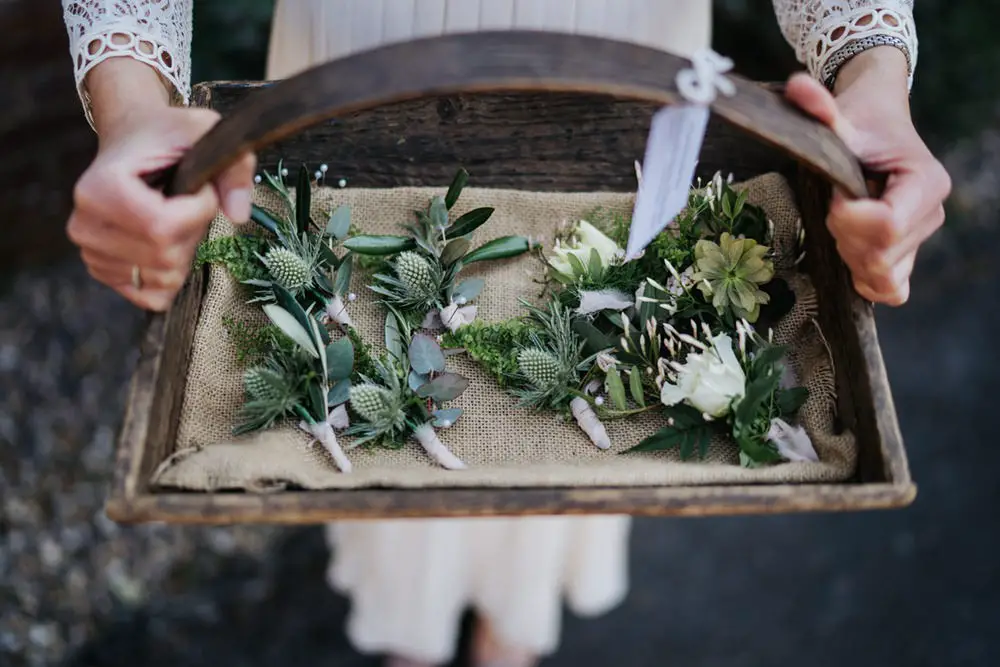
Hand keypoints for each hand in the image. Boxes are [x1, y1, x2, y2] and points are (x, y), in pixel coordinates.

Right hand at [67, 59, 255, 310]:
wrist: (131, 138)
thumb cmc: (166, 134)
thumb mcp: (203, 131)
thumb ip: (233, 166)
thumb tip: (239, 215)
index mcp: (99, 189)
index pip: (163, 227)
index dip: (199, 209)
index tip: (198, 185)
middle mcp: (85, 225)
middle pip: (165, 257)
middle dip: (193, 231)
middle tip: (183, 200)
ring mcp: (91, 254)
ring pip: (164, 278)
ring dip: (183, 251)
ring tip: (170, 215)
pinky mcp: (103, 273)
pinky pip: (153, 295)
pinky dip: (171, 273)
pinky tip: (163, 242)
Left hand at [784, 47, 951, 304]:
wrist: (875, 127)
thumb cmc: (860, 122)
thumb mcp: (841, 116)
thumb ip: (821, 108)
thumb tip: (797, 87)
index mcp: (925, 182)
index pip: (887, 226)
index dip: (850, 218)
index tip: (835, 195)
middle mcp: (931, 215)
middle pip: (880, 256)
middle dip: (844, 236)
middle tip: (833, 206)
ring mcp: (920, 239)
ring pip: (882, 277)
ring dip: (850, 256)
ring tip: (842, 222)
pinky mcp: (906, 257)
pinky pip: (891, 290)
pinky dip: (865, 280)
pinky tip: (848, 252)